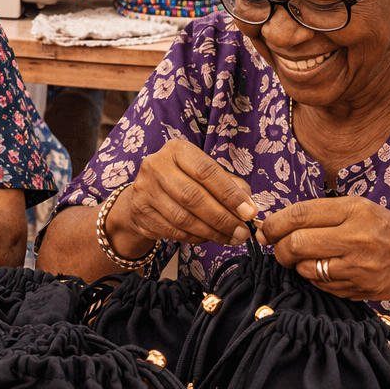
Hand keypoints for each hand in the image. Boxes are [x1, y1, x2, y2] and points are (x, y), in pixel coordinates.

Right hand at [104, 139, 258, 254]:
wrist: (144, 193)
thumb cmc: (184, 181)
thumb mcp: (206, 174)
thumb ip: (230, 186)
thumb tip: (248, 208)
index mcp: (177, 150)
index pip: (206, 171)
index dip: (230, 194)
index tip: (249, 212)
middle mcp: (156, 166)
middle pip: (193, 197)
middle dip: (222, 218)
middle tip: (242, 232)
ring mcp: (145, 189)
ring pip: (183, 218)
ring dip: (211, 232)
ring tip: (231, 238)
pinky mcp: (140, 212)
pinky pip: (173, 231)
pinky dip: (196, 237)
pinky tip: (209, 237)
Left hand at [260, 197, 389, 309]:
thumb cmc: (383, 230)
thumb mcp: (358, 209)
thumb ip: (319, 214)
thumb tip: (274, 225)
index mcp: (355, 211)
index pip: (301, 214)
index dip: (274, 223)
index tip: (265, 230)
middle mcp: (357, 238)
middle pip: (297, 244)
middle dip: (280, 248)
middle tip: (279, 248)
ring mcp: (359, 267)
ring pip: (305, 269)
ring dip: (297, 265)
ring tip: (305, 259)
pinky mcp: (359, 289)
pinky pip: (320, 285)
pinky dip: (314, 278)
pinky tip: (324, 270)